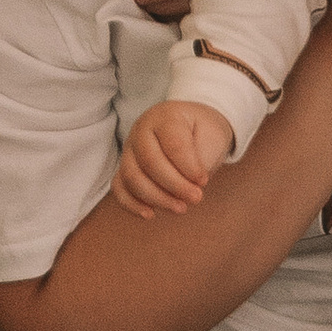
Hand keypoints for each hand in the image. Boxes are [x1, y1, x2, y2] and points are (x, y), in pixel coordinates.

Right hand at [113, 100, 232, 219]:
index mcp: (166, 116)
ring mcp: (130, 148)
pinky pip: (119, 187)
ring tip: (181, 208)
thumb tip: (189, 185)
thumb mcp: (212, 137)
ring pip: (132, 177)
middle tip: (196, 198)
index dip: (188, 167)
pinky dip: (132, 204)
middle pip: (149, 161)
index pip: (173, 144)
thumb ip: (201, 159)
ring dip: (157, 198)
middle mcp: (142, 129)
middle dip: (174, 185)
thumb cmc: (203, 132)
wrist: (192, 127)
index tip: (203, 181)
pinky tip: (150, 214)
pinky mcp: (125, 166)